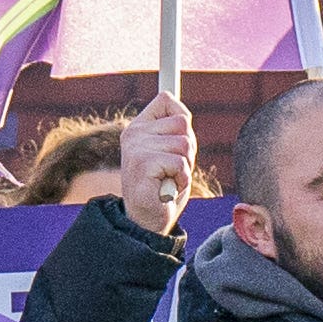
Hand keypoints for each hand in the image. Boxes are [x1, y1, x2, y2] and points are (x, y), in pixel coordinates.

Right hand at [113, 96, 198, 241]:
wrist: (148, 221)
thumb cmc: (163, 187)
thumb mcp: (172, 152)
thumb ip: (176, 131)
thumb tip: (178, 108)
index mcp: (139, 127)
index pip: (166, 100)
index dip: (182, 121)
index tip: (175, 145)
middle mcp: (134, 134)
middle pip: (182, 122)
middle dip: (188, 149)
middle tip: (173, 169)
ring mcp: (136, 148)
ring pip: (184, 143)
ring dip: (185, 167)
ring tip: (169, 179)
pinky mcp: (142, 164)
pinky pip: (179, 162)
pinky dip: (180, 178)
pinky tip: (167, 187)